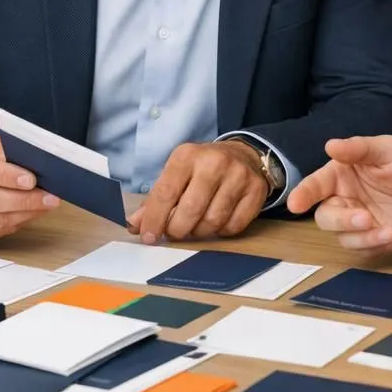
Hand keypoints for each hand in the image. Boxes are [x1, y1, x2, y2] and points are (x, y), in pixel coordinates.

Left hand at [128, 141, 268, 242]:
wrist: (243, 154)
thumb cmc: (202, 168)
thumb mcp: (176, 174)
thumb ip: (155, 200)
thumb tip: (135, 226)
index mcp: (187, 156)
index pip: (165, 193)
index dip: (154, 220)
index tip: (149, 237)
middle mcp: (214, 162)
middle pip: (190, 211)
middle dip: (177, 230)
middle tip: (175, 232)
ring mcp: (238, 175)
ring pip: (212, 221)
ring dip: (200, 232)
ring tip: (197, 224)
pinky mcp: (256, 190)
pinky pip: (233, 226)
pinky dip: (222, 231)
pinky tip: (218, 221)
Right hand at [286, 136, 391, 252]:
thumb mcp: (387, 149)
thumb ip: (359, 148)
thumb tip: (330, 145)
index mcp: (340, 176)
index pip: (315, 185)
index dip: (303, 194)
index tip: (295, 204)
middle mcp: (343, 200)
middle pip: (325, 217)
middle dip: (341, 221)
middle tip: (364, 217)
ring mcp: (356, 223)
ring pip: (342, 237)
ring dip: (361, 236)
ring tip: (387, 229)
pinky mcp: (371, 241)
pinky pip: (362, 249)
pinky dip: (374, 244)